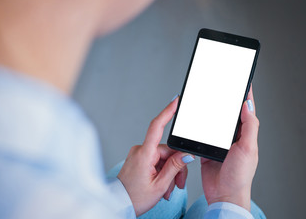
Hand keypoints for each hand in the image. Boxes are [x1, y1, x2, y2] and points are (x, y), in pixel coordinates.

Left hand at [118, 96, 194, 215]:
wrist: (119, 205)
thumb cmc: (134, 198)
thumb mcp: (160, 185)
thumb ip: (174, 167)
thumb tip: (186, 155)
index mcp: (144, 154)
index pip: (157, 126)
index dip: (167, 111)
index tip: (176, 100)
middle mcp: (140, 150)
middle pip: (167, 151)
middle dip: (176, 167)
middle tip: (178, 185)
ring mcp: (139, 154)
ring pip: (164, 158)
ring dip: (169, 173)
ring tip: (168, 190)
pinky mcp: (139, 158)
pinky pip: (156, 160)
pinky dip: (162, 172)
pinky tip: (162, 185)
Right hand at [201, 87, 258, 210]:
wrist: (223, 194)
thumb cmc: (240, 176)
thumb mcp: (248, 149)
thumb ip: (249, 126)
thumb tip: (248, 105)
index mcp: (245, 134)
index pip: (246, 110)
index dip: (245, 95)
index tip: (242, 80)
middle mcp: (233, 136)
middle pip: (229, 113)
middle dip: (226, 99)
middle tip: (222, 83)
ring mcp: (219, 142)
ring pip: (214, 121)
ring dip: (211, 110)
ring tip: (208, 95)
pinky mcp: (207, 148)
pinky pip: (202, 132)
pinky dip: (199, 124)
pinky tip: (196, 116)